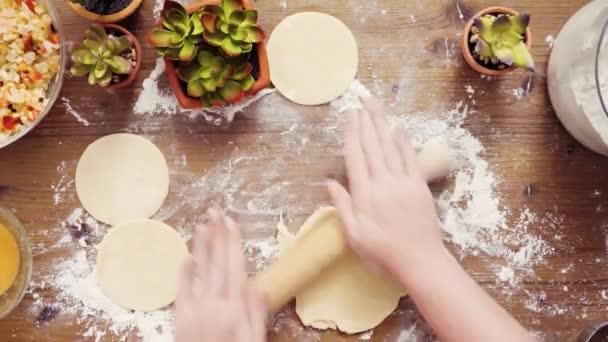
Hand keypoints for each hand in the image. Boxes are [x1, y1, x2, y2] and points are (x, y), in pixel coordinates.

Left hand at [175, 209, 266, 341]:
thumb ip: (255, 317)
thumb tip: (259, 287)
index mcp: (232, 310)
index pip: (233, 268)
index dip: (232, 243)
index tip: (232, 222)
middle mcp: (210, 304)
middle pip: (215, 264)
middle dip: (216, 236)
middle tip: (215, 212)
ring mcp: (192, 310)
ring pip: (197, 272)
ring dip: (200, 247)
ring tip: (202, 225)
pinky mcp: (179, 318)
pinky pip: (181, 291)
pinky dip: (184, 273)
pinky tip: (187, 257)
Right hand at [328, 97, 444, 283]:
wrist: (420, 261)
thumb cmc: (382, 253)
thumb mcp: (354, 236)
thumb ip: (342, 207)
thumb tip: (330, 182)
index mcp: (365, 194)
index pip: (355, 157)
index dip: (352, 134)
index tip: (349, 116)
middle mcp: (383, 182)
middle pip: (373, 146)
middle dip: (366, 122)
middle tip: (361, 101)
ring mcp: (404, 182)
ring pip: (390, 147)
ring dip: (382, 124)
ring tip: (375, 106)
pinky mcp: (419, 186)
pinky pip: (410, 158)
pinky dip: (403, 142)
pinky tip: (398, 128)